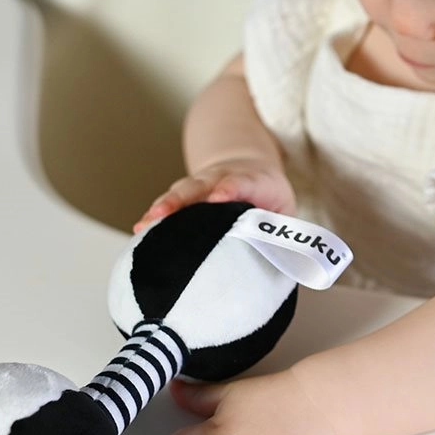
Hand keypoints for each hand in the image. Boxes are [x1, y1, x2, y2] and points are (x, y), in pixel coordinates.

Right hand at [134, 157, 295, 232]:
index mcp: (253, 181)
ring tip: (145, 224)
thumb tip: (293, 268)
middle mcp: (221, 179)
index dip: (229, 188)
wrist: (248, 167)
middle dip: (182, 199)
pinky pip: (168, 205)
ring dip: (162, 207)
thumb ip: (285, 234)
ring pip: (179, 193)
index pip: (240, 182)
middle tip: (166, 213)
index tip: (219, 197)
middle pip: (199, 186)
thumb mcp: (285, 211)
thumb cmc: (268, 198)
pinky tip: (140, 231)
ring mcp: (199, 185)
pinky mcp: (184, 196)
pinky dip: (154, 216)